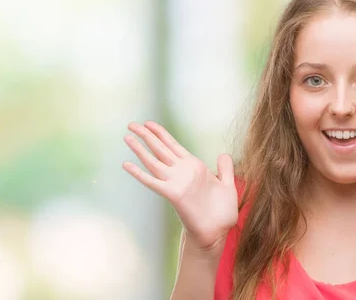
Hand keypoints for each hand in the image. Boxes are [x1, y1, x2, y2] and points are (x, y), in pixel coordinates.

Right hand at [123, 121, 238, 251]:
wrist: (218, 233)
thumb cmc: (223, 213)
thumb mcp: (228, 186)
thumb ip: (225, 170)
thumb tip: (223, 154)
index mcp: (194, 167)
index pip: (173, 146)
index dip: (161, 134)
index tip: (148, 123)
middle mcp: (182, 172)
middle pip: (160, 149)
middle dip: (146, 136)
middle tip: (131, 124)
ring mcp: (176, 182)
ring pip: (154, 161)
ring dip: (140, 149)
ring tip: (127, 137)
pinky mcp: (172, 195)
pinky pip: (152, 182)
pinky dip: (139, 173)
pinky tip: (126, 165)